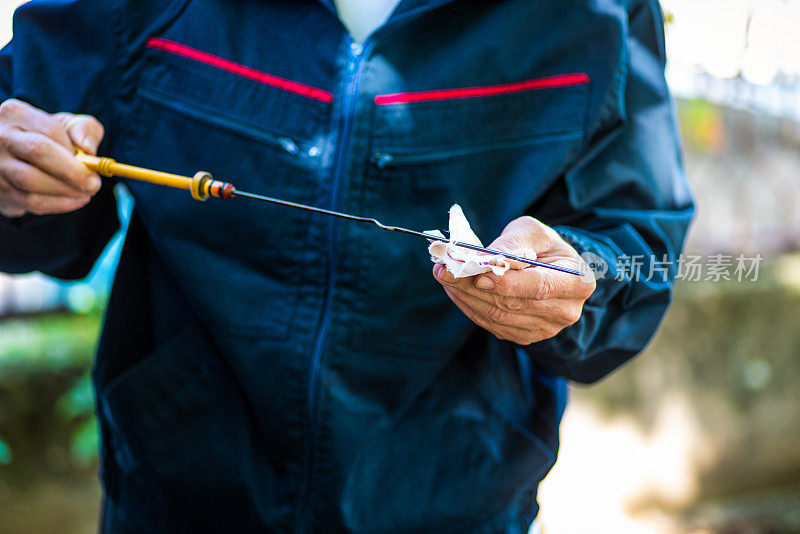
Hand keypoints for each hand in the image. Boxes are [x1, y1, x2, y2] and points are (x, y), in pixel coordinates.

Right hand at [0, 99, 104, 217]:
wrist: (12, 158)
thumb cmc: (44, 138)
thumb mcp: (64, 125)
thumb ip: (84, 129)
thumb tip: (88, 148)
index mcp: (15, 114)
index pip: (50, 130)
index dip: (74, 150)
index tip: (93, 166)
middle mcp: (0, 137)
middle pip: (37, 151)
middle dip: (72, 171)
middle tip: (94, 184)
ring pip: (31, 181)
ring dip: (66, 192)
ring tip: (86, 193)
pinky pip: (28, 202)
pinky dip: (56, 204)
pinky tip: (73, 200)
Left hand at [433, 216, 595, 344]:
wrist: (550, 267)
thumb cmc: (543, 245)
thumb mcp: (533, 232)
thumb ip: (512, 243)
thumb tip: (485, 259)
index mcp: (577, 282)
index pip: (538, 286)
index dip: (506, 282)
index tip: (477, 274)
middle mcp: (566, 311)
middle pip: (513, 303)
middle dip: (474, 287)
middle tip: (445, 271)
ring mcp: (546, 328)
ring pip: (498, 316)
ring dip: (466, 297)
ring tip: (444, 277)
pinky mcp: (526, 336)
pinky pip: (493, 325)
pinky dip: (470, 308)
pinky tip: (456, 291)